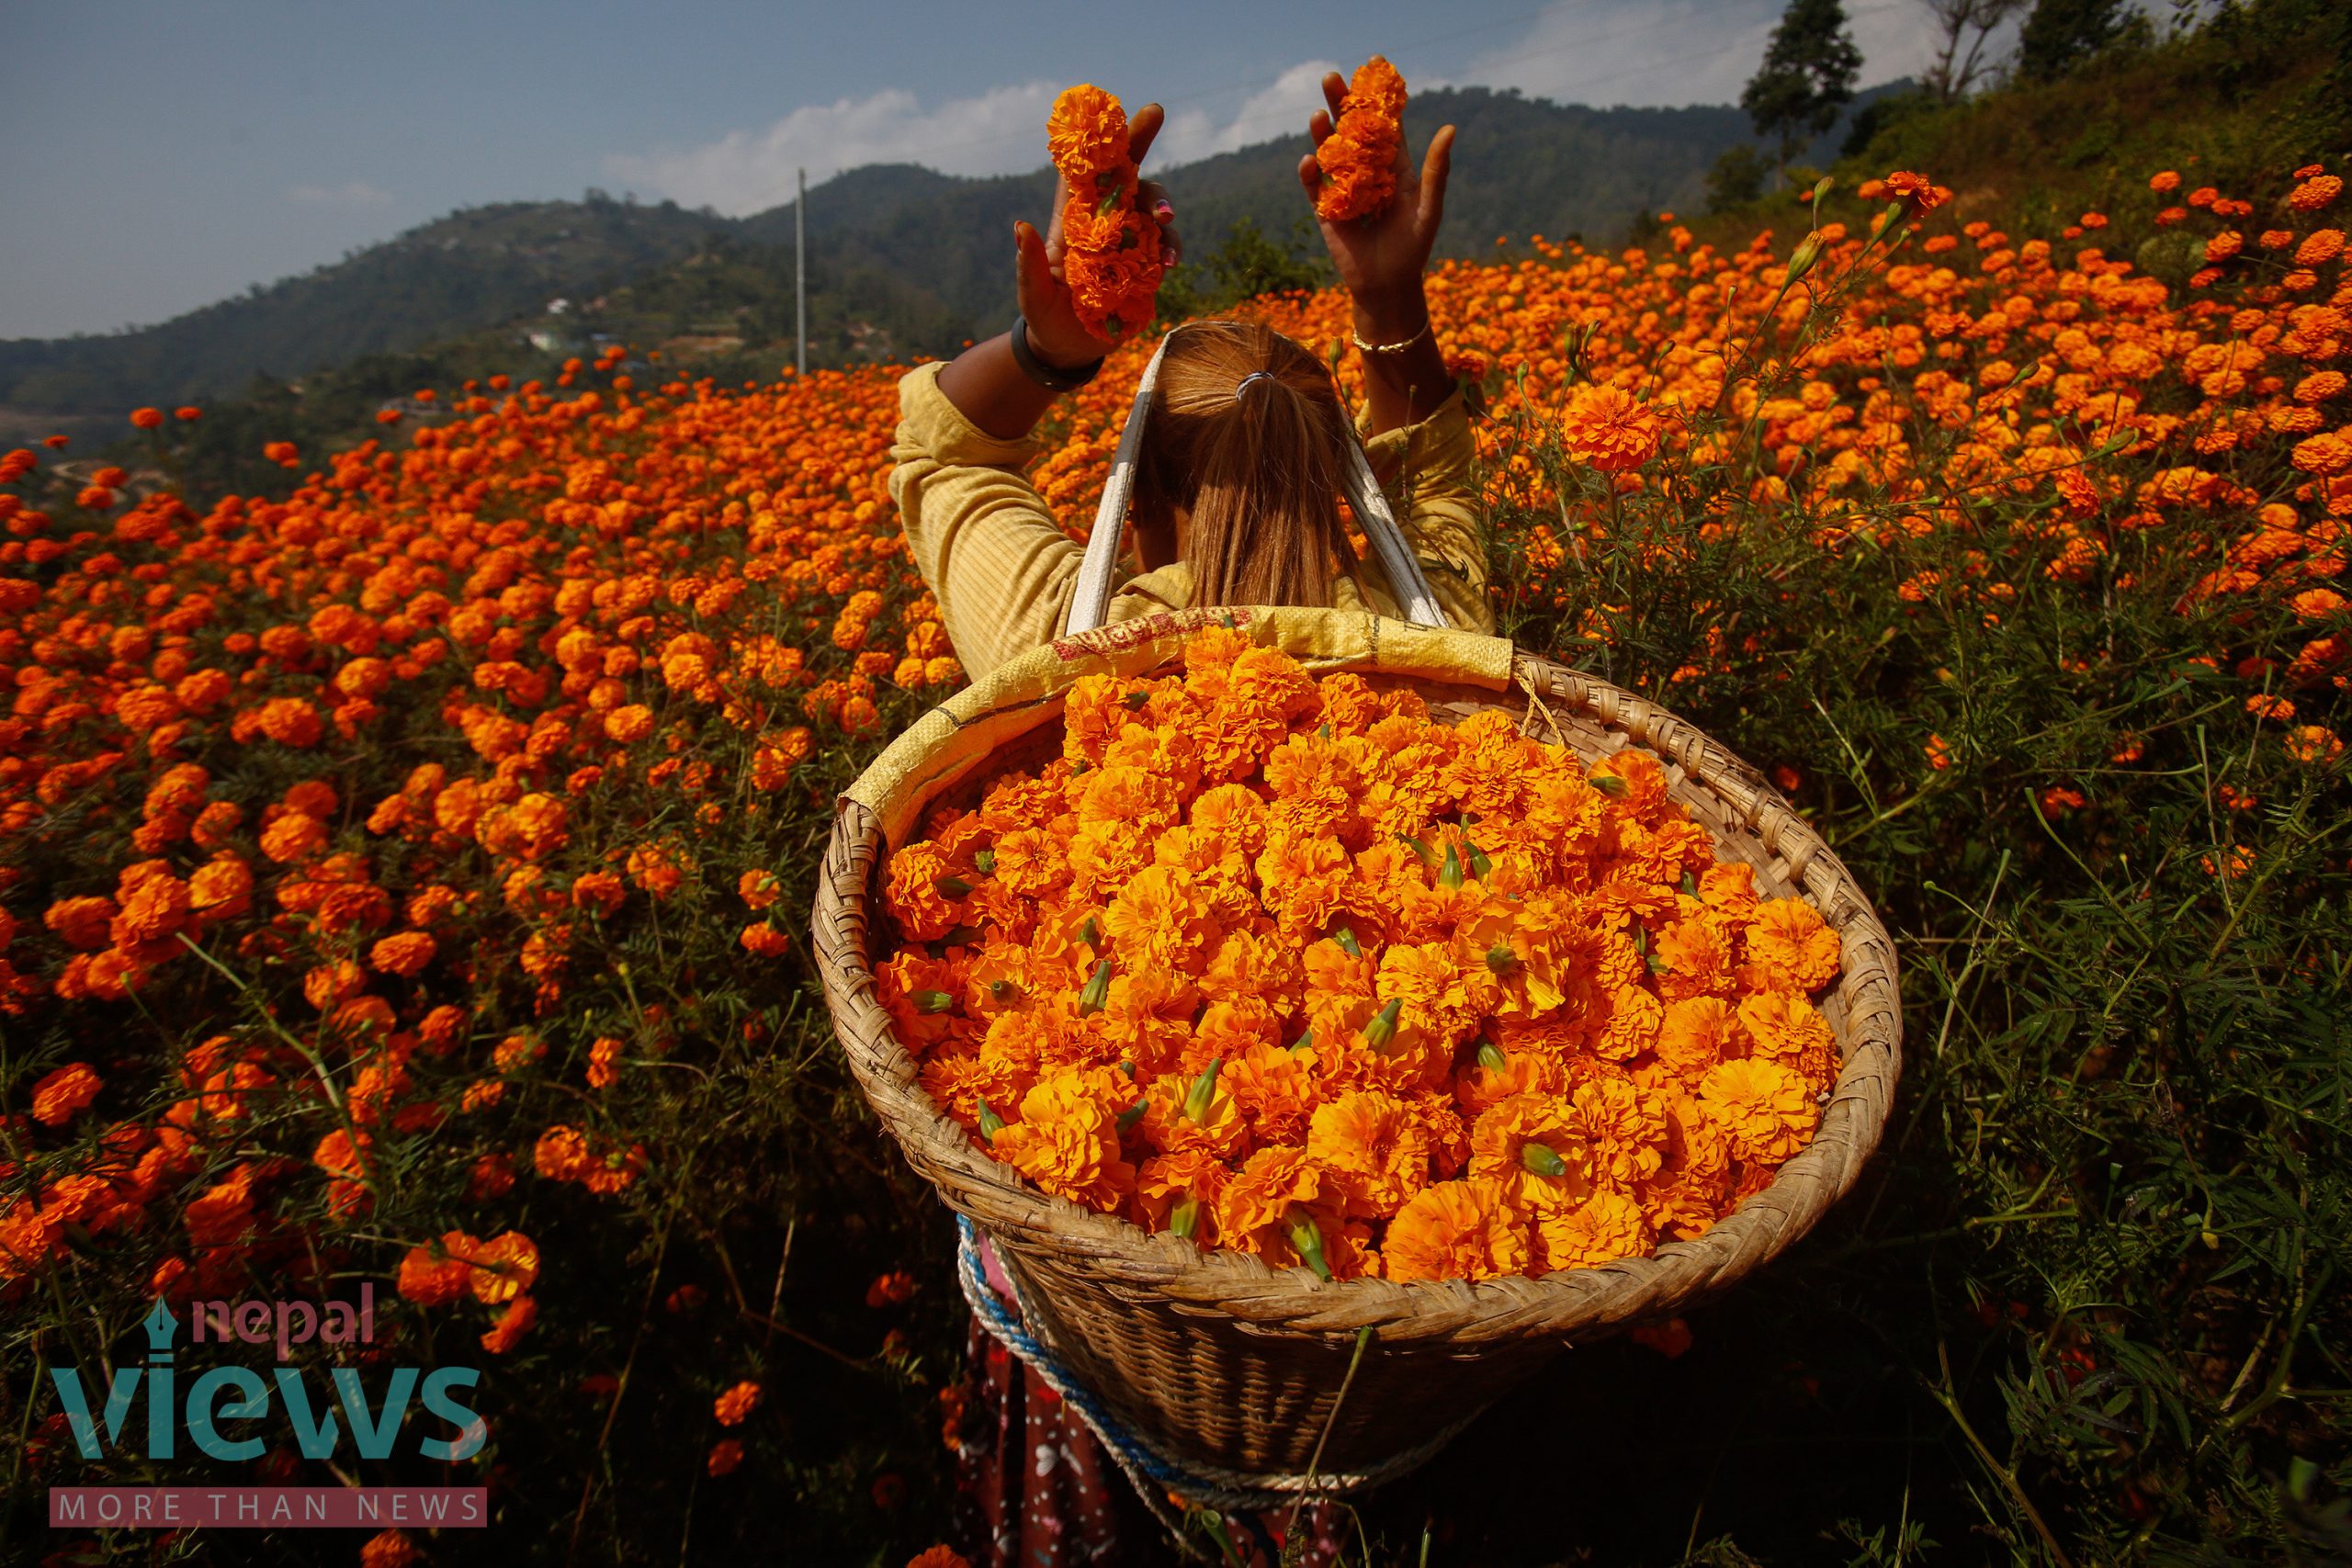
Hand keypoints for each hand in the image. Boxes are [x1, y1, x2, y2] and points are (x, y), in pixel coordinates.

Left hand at [1016, 101, 1181, 367]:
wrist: (1069, 349)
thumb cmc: (1044, 315)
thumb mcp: (1032, 294)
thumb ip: (1029, 265)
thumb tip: (1019, 226)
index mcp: (1073, 218)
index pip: (1084, 169)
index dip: (1095, 136)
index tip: (1105, 102)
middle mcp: (1104, 221)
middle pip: (1126, 172)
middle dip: (1141, 140)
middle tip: (1154, 115)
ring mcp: (1129, 241)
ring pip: (1152, 207)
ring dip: (1162, 203)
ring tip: (1165, 221)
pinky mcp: (1146, 267)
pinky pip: (1164, 247)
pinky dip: (1170, 248)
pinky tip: (1169, 262)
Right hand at [1296, 74, 1452, 331]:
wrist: (1389, 286)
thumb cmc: (1415, 247)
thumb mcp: (1429, 206)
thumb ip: (1437, 169)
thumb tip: (1450, 127)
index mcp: (1396, 167)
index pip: (1385, 125)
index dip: (1377, 97)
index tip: (1371, 66)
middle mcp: (1368, 174)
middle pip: (1351, 131)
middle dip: (1340, 105)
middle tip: (1331, 77)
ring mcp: (1345, 191)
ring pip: (1330, 154)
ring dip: (1322, 133)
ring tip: (1316, 113)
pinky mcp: (1327, 213)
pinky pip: (1315, 189)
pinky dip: (1310, 175)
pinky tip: (1309, 160)